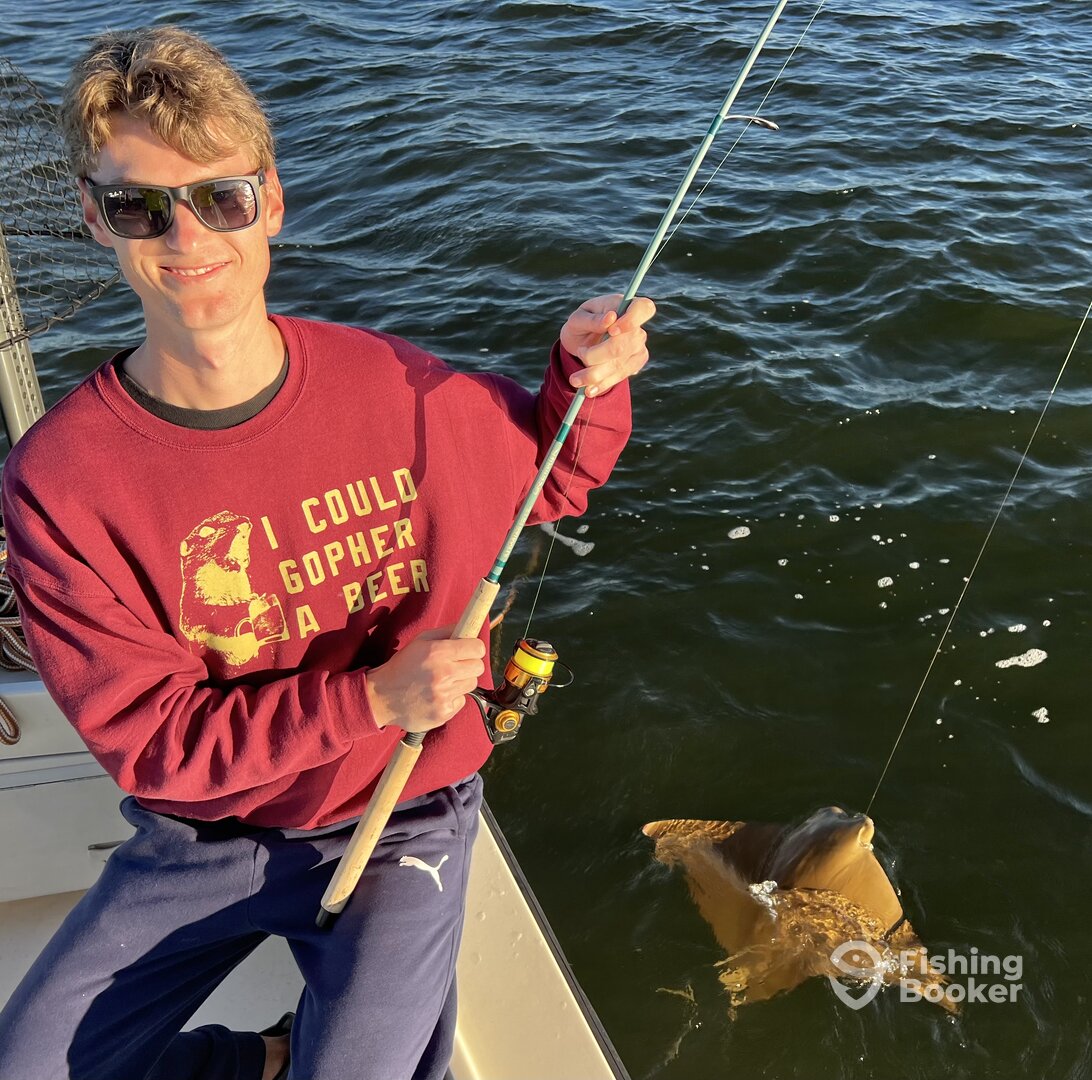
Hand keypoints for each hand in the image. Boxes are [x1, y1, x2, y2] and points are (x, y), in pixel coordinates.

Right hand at [365, 626, 486, 732]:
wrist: (381, 697)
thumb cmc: (402, 666)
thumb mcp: (419, 641)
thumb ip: (446, 631)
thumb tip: (468, 626)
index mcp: (438, 652)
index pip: (477, 648)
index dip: (474, 648)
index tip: (468, 650)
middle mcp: (443, 674)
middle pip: (478, 667)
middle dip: (470, 664)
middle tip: (456, 666)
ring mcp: (444, 695)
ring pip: (471, 684)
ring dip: (461, 682)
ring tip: (443, 681)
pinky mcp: (443, 713)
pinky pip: (461, 701)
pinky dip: (452, 698)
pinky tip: (437, 695)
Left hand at [559, 293, 655, 396]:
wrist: (582, 340)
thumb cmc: (581, 323)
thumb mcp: (578, 318)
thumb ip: (592, 319)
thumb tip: (610, 319)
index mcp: (624, 307)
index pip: (643, 309)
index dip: (632, 320)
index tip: (612, 330)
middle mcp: (636, 327)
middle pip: (625, 344)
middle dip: (599, 354)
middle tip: (580, 354)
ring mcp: (638, 347)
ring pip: (620, 365)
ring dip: (595, 375)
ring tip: (575, 380)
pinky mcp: (634, 364)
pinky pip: (620, 376)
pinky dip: (602, 384)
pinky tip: (589, 389)